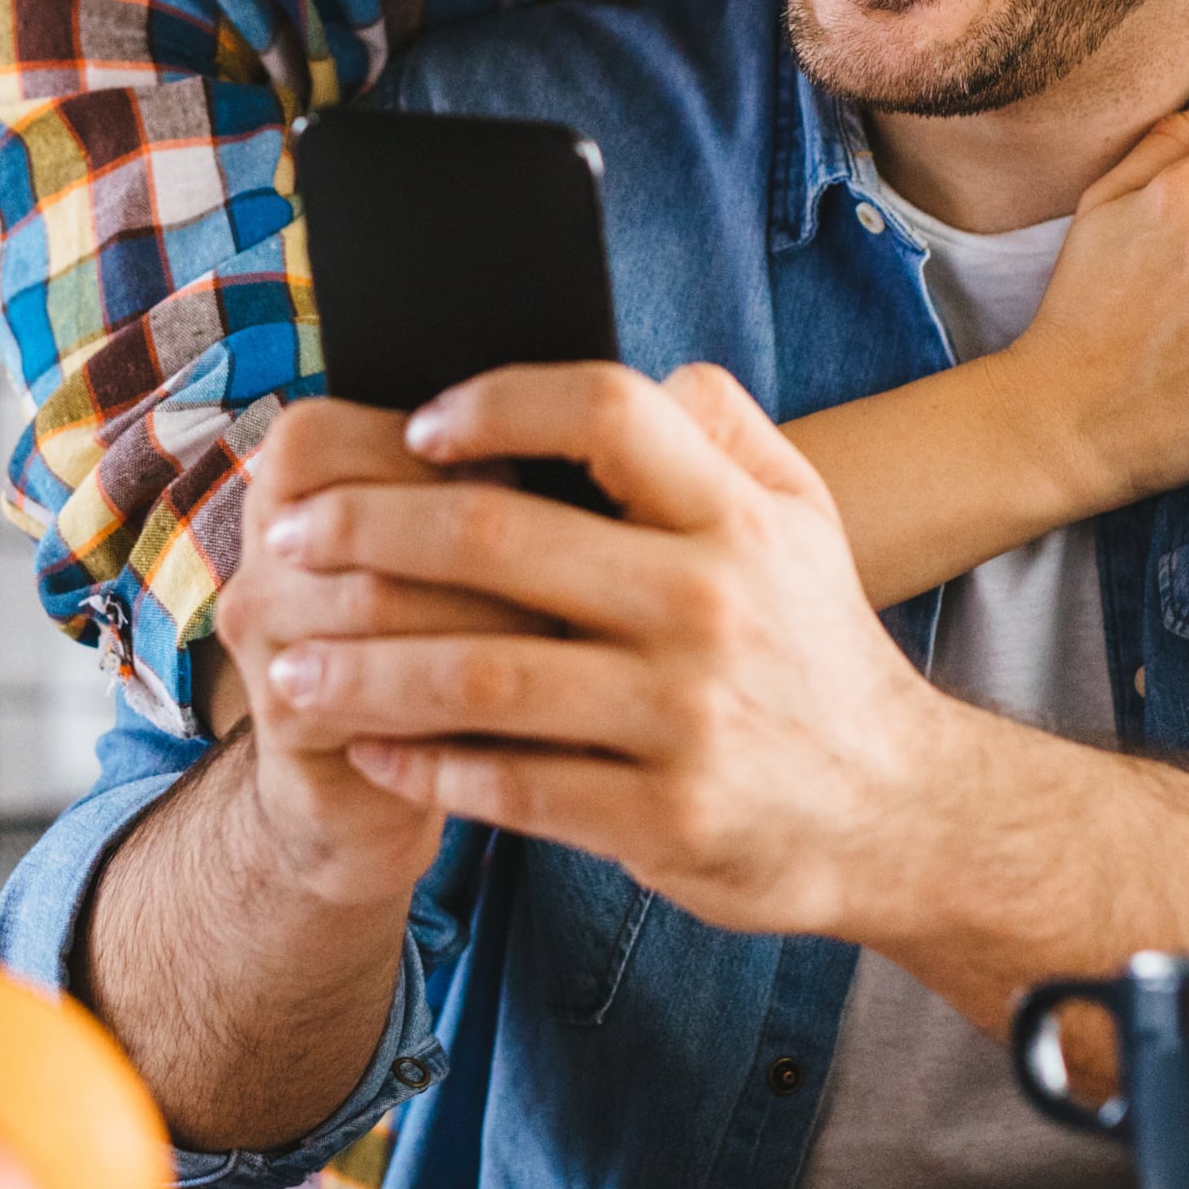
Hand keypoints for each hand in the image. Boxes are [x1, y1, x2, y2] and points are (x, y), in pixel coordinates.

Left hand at [257, 362, 944, 943]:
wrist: (899, 813)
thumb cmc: (817, 645)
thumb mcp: (804, 516)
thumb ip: (724, 429)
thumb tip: (641, 370)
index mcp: (733, 517)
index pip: (606, 412)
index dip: (498, 403)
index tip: (415, 425)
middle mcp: (709, 605)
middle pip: (500, 539)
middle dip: (369, 532)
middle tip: (291, 536)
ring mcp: (683, 718)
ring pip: (478, 676)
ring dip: (363, 666)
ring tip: (289, 663)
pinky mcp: (661, 819)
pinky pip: (509, 784)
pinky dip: (422, 766)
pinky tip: (366, 748)